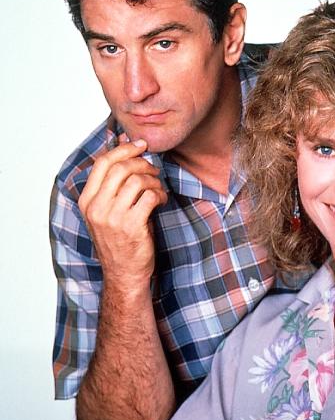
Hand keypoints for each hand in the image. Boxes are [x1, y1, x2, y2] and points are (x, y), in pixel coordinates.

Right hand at [79, 139, 167, 286]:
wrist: (123, 274)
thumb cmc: (119, 239)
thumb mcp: (108, 210)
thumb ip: (114, 182)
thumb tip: (124, 145)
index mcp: (87, 201)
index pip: (103, 163)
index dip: (124, 149)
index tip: (141, 145)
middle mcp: (96, 208)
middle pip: (121, 167)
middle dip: (142, 163)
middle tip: (153, 170)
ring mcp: (112, 217)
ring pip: (136, 180)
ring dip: (153, 180)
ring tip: (157, 189)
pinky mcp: (131, 226)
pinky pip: (149, 196)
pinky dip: (160, 194)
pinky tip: (161, 201)